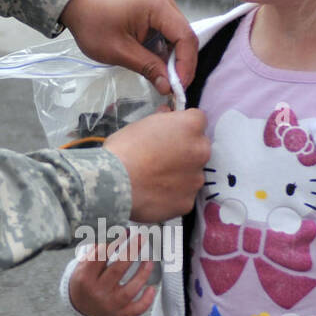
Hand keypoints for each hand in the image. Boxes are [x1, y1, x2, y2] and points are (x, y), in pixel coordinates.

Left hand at [59, 0, 196, 95]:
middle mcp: (164, 0)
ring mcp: (160, 3)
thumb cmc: (92, 23)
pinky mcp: (154, 10)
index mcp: (157, 5)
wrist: (76, 4)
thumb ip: (147, 68)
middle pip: (184, 36)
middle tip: (173, 88)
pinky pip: (167, 33)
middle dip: (180, 64)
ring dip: (172, 59)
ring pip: (177, 36)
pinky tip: (156, 65)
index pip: (185, 37)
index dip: (186, 64)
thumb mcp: (118, 50)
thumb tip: (168, 87)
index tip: (179, 87)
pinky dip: (163, 50)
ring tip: (164, 80)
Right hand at [68, 231, 157, 315]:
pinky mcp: (119, 314)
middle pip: (118, 270)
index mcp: (85, 277)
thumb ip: (96, 250)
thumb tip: (115, 230)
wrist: (79, 308)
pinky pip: (136, 309)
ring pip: (130, 290)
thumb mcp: (83, 265)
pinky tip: (152, 288)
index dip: (114, 241)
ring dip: (143, 274)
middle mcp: (97, 292)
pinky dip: (146, 300)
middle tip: (140, 238)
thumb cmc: (83, 280)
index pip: (101, 256)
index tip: (124, 231)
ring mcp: (109, 305)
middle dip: (131, 251)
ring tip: (149, 261)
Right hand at [104, 107, 209, 222]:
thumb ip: (160, 119)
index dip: (182, 125)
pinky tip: (154, 194)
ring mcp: (196, 179)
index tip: (170, 131)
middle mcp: (201, 151)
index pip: (198, 119)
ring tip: (154, 179)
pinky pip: (183, 195)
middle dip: (185, 150)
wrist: (115, 183)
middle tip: (161, 156)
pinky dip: (173, 194)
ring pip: (193, 173)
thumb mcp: (139, 125)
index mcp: (190, 127)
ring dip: (180, 173)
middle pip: (199, 147)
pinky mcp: (188, 202)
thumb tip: (167, 114)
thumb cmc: (124, 148)